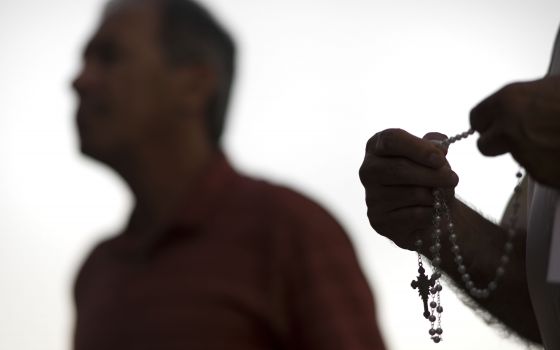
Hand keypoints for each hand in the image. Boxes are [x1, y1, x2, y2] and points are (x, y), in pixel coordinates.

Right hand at [359, 129, 458, 250]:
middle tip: (453, 178)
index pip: (391, 139)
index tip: (440, 158)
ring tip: (439, 196)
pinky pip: (415, 215)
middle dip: (433, 174)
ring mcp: (371, 197)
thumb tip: (440, 145)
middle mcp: (368, 170)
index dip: (418, 148)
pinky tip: (429, 212)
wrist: (428, 212)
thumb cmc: (428, 178)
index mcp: (377, 147)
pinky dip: (430, 213)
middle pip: (400, 168)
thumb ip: (435, 148)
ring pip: (412, 193)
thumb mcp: (434, 158)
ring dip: (435, 196)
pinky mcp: (379, 220)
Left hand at [470, 76, 559, 187]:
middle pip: (483, 145)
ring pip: (514, 158)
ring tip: (554, 141)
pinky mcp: (540, 174)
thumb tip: (516, 106)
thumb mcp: (551, 87)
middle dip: (498, 144)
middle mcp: (509, 127)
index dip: (486, 123)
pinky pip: (537, 170)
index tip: (492, 126)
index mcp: (509, 100)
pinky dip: (548, 165)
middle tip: (518, 139)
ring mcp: (523, 153)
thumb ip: (525, 100)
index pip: (476, 118)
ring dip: (527, 153)